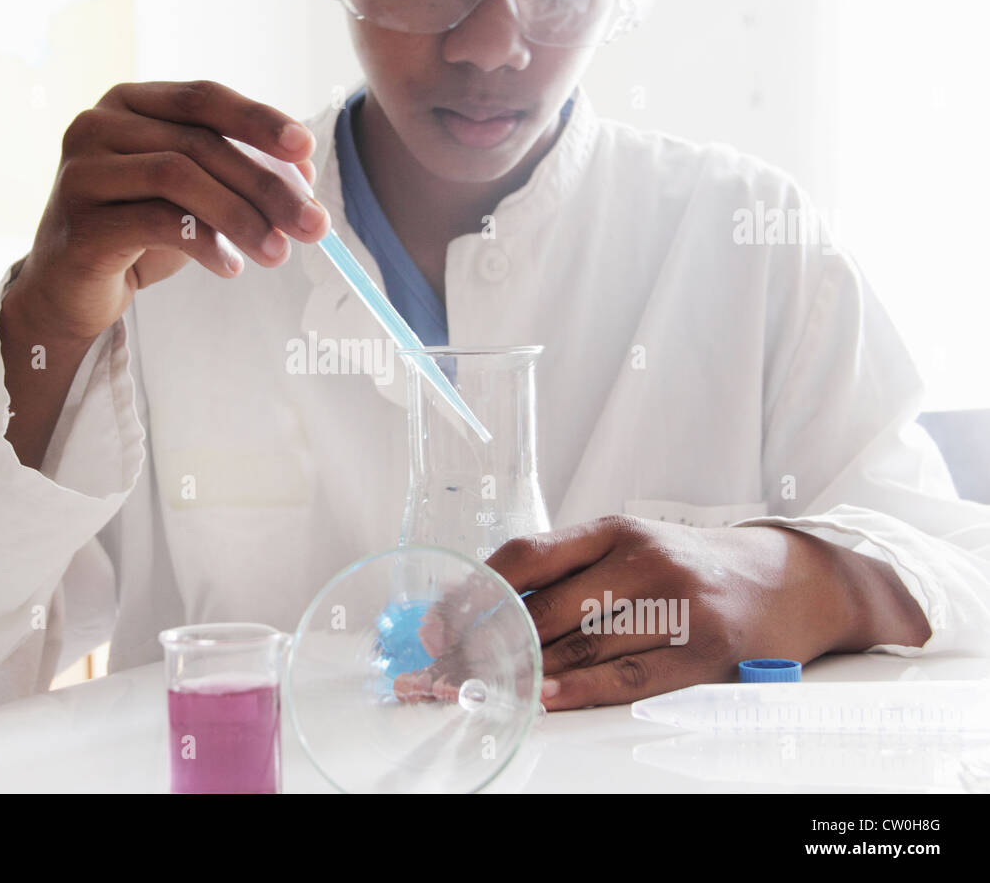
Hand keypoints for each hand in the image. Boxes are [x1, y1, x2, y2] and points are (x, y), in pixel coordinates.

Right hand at [7, 79, 331, 343]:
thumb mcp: (190, 196)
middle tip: (314, 224)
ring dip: (241, 216)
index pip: (204, 99)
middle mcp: (97, 124)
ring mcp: (82, 170)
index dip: (259, 120)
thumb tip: (305, 174)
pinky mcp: (80, 221)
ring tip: (277, 253)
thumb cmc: (135, 234)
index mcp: (128, 103)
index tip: (307, 149)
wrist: (68, 291)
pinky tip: (230, 268)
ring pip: (179, 177)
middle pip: (200, 142)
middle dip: (266, 185)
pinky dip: (204, 244)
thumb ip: (234, 175)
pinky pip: (156, 223)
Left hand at [483, 515, 930, 710]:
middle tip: (445, 671)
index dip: (474, 593)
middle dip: (485, 645)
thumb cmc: (690, 567)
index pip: (525, 556)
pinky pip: (627, 674)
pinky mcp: (701, 649)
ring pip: (579, 645)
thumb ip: (566, 573)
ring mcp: (675, 603)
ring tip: (475, 690)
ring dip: (520, 674)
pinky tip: (542, 697)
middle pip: (544, 608)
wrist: (789, 582)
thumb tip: (485, 612)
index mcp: (613, 529)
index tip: (437, 624)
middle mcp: (641, 559)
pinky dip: (579, 689)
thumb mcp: (628, 548)